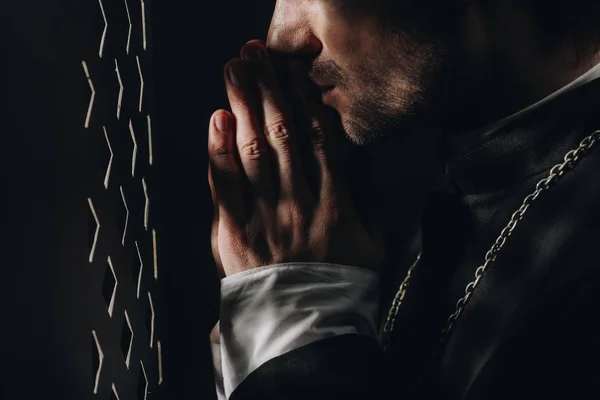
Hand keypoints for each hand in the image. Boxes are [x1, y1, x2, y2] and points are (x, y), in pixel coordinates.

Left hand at [208, 40, 383, 277]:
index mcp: (334, 203)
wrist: (306, 327)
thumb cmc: (341, 284)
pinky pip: (224, 185)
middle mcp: (297, 201)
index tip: (295, 71)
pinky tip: (217, 119)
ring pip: (253, 150)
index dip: (305, 100)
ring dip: (242, 105)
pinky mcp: (234, 231)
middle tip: (255, 53)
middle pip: (281, 133)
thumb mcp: (374, 244)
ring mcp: (264, 215)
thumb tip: (365, 164)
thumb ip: (371, 202)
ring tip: (234, 70)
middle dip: (267, 88)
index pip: (319, 139)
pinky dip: (219, 150)